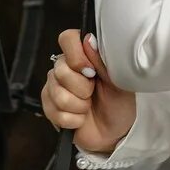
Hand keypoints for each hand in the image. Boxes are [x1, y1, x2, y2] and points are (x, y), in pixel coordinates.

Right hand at [40, 28, 136, 155]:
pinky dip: (73, 119)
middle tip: (94, 92)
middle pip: (60, 70)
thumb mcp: (119, 78)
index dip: (76, 55)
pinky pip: (55, 112)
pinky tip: (81, 117)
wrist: (115, 131)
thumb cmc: (119, 101)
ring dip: (79, 105)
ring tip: (89, 105)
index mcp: (84, 54)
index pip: (67, 38)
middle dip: (82, 88)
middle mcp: (66, 66)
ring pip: (57, 94)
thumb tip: (88, 39)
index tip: (91, 71)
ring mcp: (55, 86)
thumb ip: (102, 58)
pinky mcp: (50, 107)